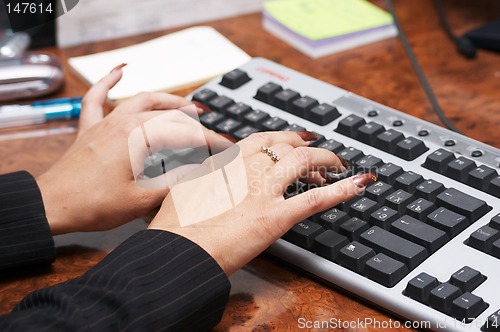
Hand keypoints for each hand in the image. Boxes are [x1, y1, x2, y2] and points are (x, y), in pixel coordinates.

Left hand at [37, 65, 220, 234]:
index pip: (185, 134)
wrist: (52, 205)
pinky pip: (97, 97)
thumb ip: (175, 182)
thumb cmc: (93, 204)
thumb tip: (200, 171)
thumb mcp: (142, 198)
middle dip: (195, 125)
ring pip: (142, 101)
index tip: (227, 148)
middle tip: (212, 135)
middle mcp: (123, 122)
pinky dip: (108, 81)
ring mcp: (106, 122)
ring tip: (189, 106)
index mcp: (139, 138)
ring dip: (168, 101)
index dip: (210, 142)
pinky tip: (120, 71)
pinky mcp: (91, 128)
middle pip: (169, 116)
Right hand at [148, 131, 376, 274]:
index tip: (293, 138)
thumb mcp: (181, 192)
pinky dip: (342, 189)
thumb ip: (200, 180)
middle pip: (285, 146)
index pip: (259, 140)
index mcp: (223, 162)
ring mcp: (262, 191)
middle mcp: (245, 170)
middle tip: (319, 151)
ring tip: (338, 164)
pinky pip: (315, 199)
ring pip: (302, 162)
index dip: (282, 136)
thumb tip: (207, 176)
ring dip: (326, 159)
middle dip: (306, 146)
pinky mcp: (275, 217)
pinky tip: (359, 183)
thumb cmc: (174, 228)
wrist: (176, 252)